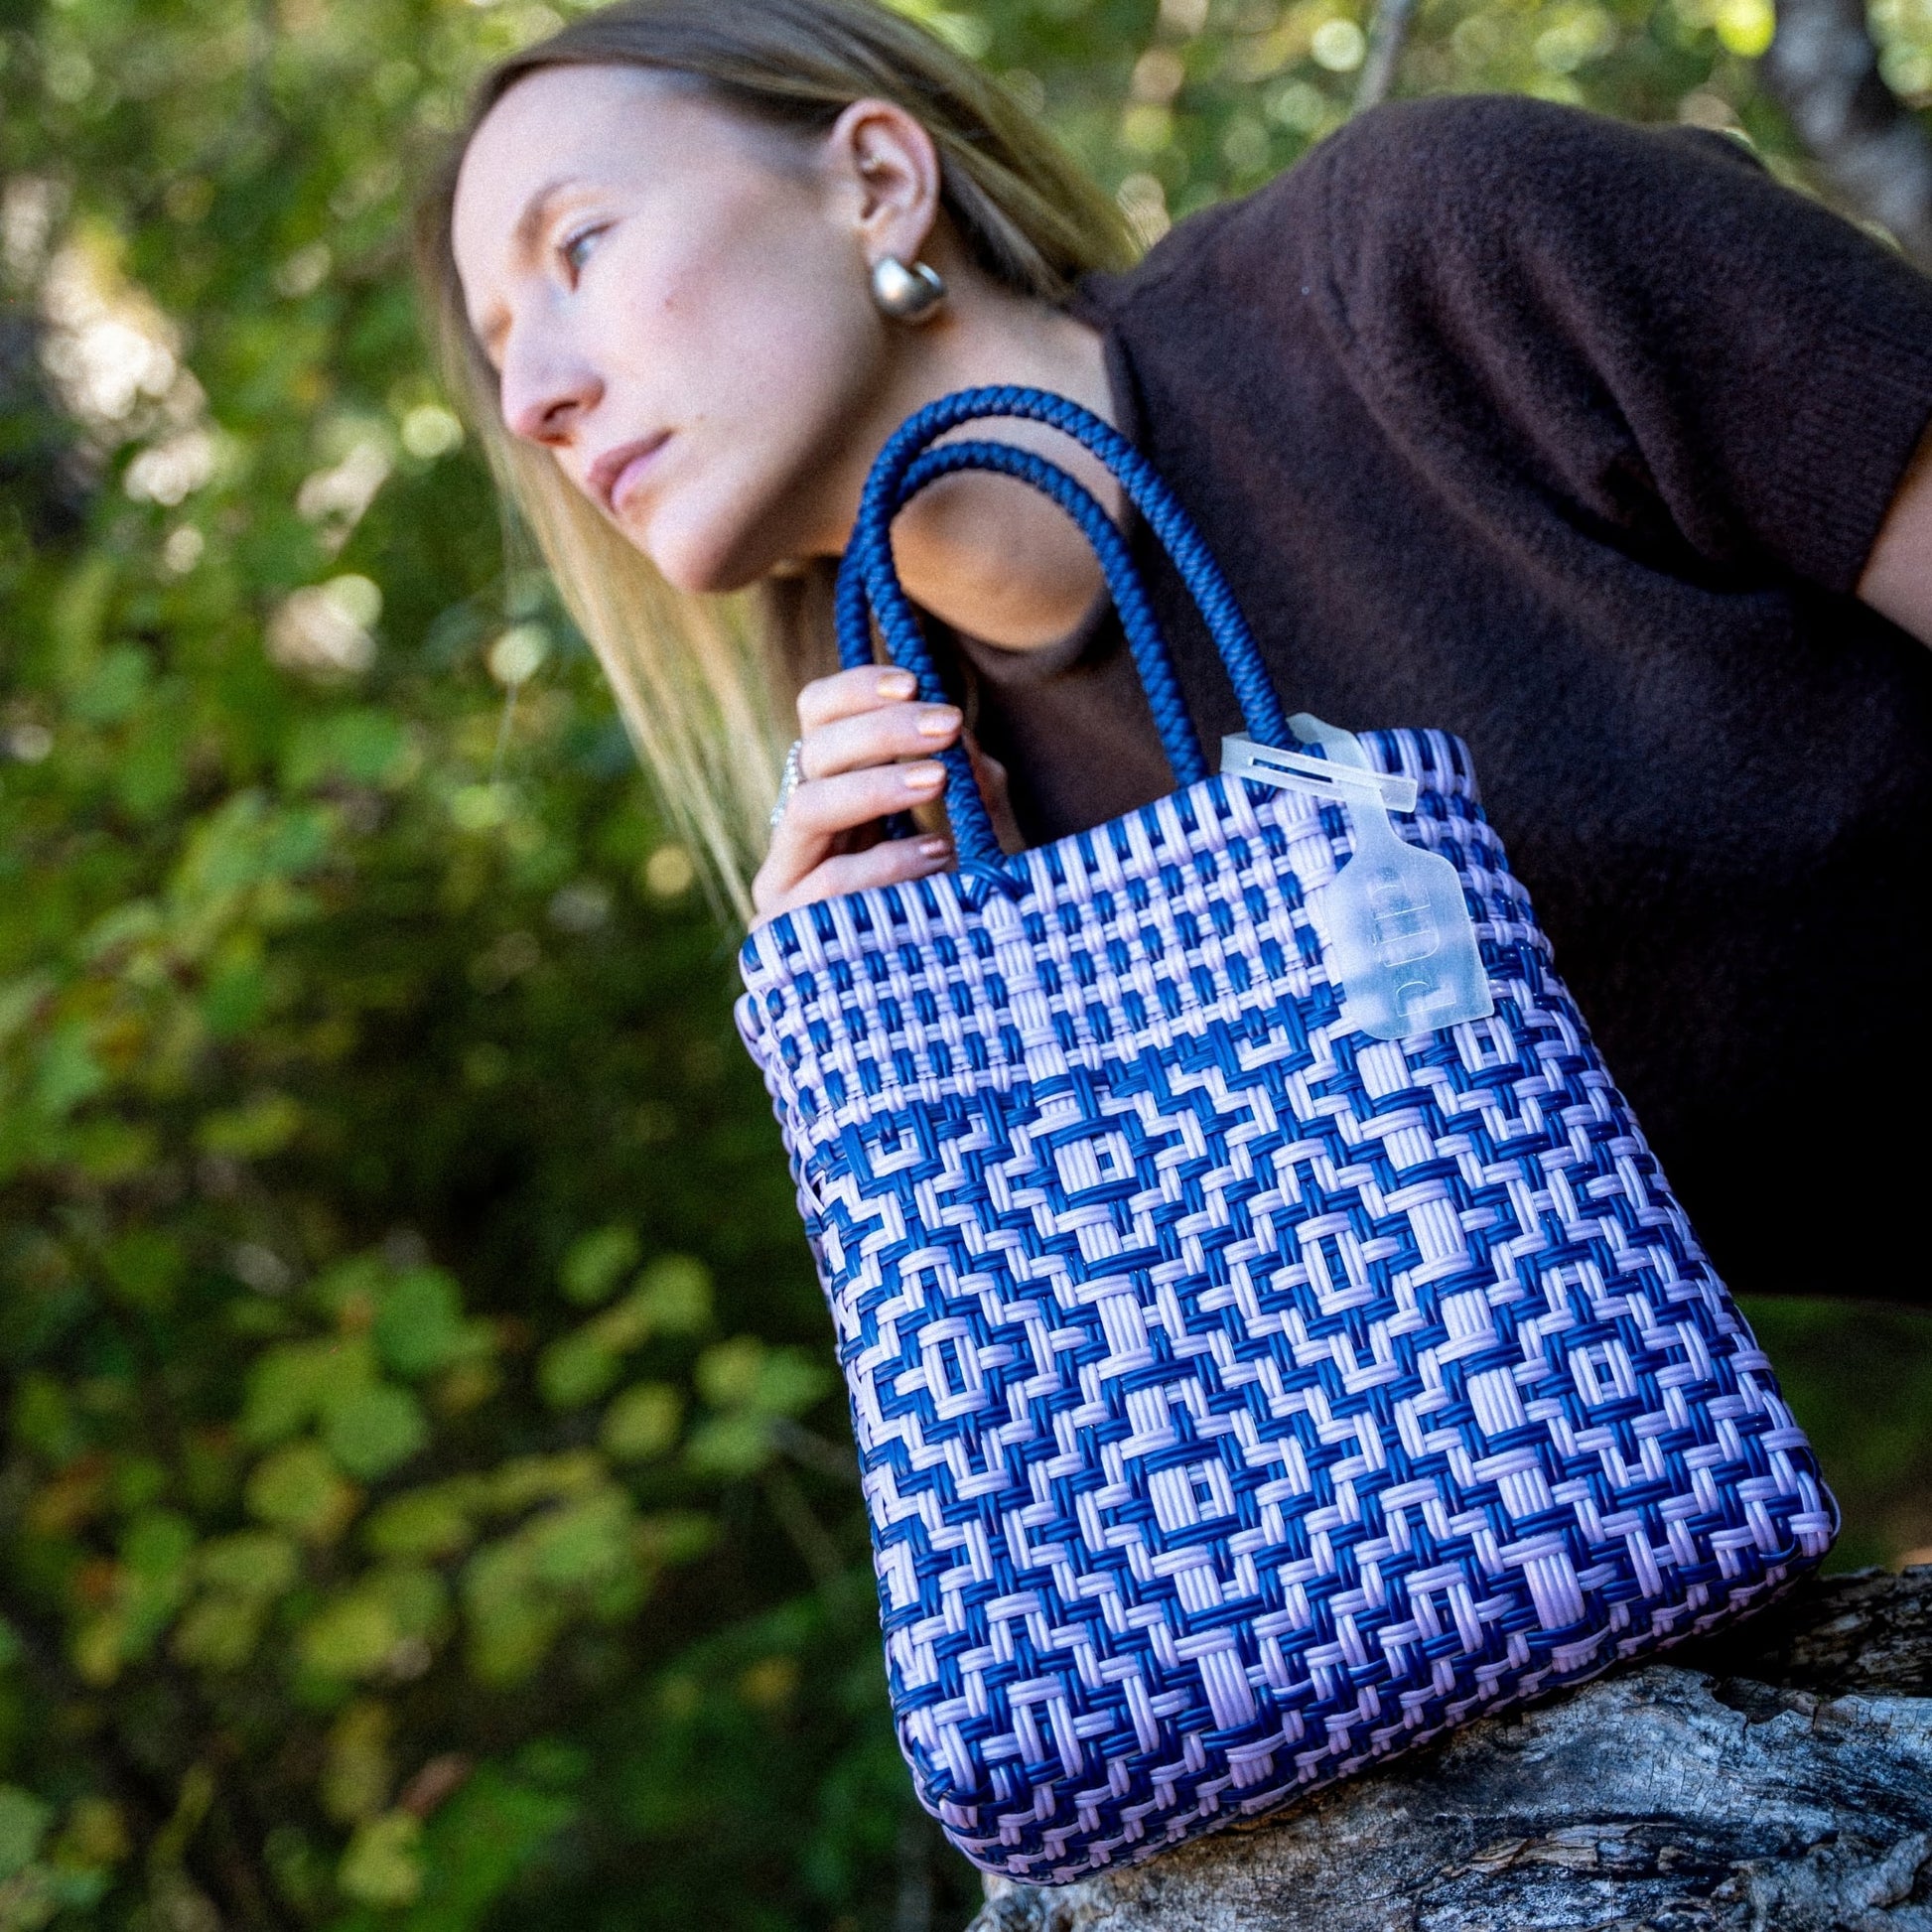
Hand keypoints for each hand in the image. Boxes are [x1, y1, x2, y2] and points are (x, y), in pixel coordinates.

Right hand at [751, 667, 960, 924]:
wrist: (950, 1007)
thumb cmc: (964, 906)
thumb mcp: (980, 833)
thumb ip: (974, 784)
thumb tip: (961, 737)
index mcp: (836, 790)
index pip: (818, 715)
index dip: (857, 688)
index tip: (915, 678)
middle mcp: (800, 829)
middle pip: (813, 751)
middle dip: (882, 730)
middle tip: (946, 725)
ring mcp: (785, 881)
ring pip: (807, 806)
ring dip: (875, 785)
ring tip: (939, 781)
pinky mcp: (786, 934)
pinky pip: (825, 887)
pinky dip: (881, 866)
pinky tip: (935, 857)